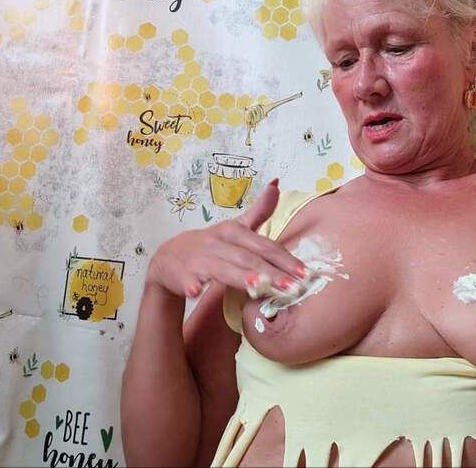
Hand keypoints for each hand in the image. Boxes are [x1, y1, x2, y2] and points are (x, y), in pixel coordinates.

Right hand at [146, 179, 308, 299]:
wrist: (170, 257)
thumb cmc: (213, 245)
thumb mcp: (236, 228)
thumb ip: (259, 212)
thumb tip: (277, 183)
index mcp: (234, 232)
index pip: (265, 246)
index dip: (285, 259)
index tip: (305, 273)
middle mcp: (219, 242)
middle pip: (249, 259)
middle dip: (271, 273)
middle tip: (292, 288)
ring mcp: (200, 258)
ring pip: (223, 269)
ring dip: (239, 277)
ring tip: (256, 287)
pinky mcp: (182, 274)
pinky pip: (188, 280)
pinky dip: (191, 285)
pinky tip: (196, 292)